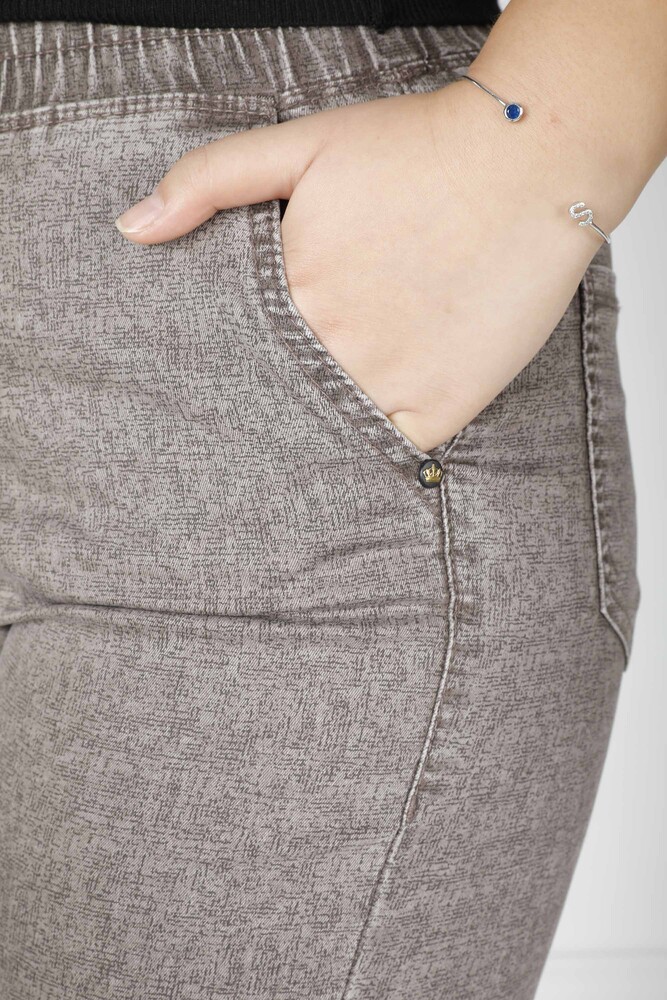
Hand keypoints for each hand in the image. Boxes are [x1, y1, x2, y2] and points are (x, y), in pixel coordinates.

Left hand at [115, 81, 595, 451]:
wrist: (527, 164)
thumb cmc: (417, 151)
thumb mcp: (302, 144)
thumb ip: (211, 180)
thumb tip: (132, 228)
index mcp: (290, 294)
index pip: (233, 361)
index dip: (225, 377)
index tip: (221, 391)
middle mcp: (332, 347)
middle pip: (278, 404)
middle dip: (265, 416)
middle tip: (262, 435)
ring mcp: (388, 382)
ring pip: (330, 434)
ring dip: (317, 439)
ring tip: (309, 453)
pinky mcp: (441, 406)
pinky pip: (393, 452)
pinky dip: (376, 453)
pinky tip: (368, 449)